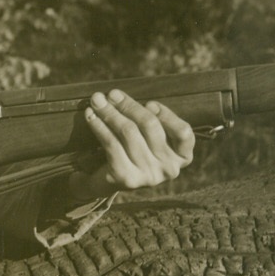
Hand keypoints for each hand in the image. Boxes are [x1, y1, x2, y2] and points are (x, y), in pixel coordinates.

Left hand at [70, 90, 194, 200]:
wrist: (109, 181)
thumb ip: (147, 120)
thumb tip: (118, 97)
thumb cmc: (134, 151)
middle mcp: (169, 169)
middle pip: (151, 126)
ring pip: (128, 132)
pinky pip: (111, 144)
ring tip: (97, 101)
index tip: (149, 102)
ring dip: (110, 112)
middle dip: (129, 106)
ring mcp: (148, 176)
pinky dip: (99, 126)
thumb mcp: (149, 138)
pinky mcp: (126, 178)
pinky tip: (91, 116)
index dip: (167, 115)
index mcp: (182, 157)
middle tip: (112, 94)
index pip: (184, 132)